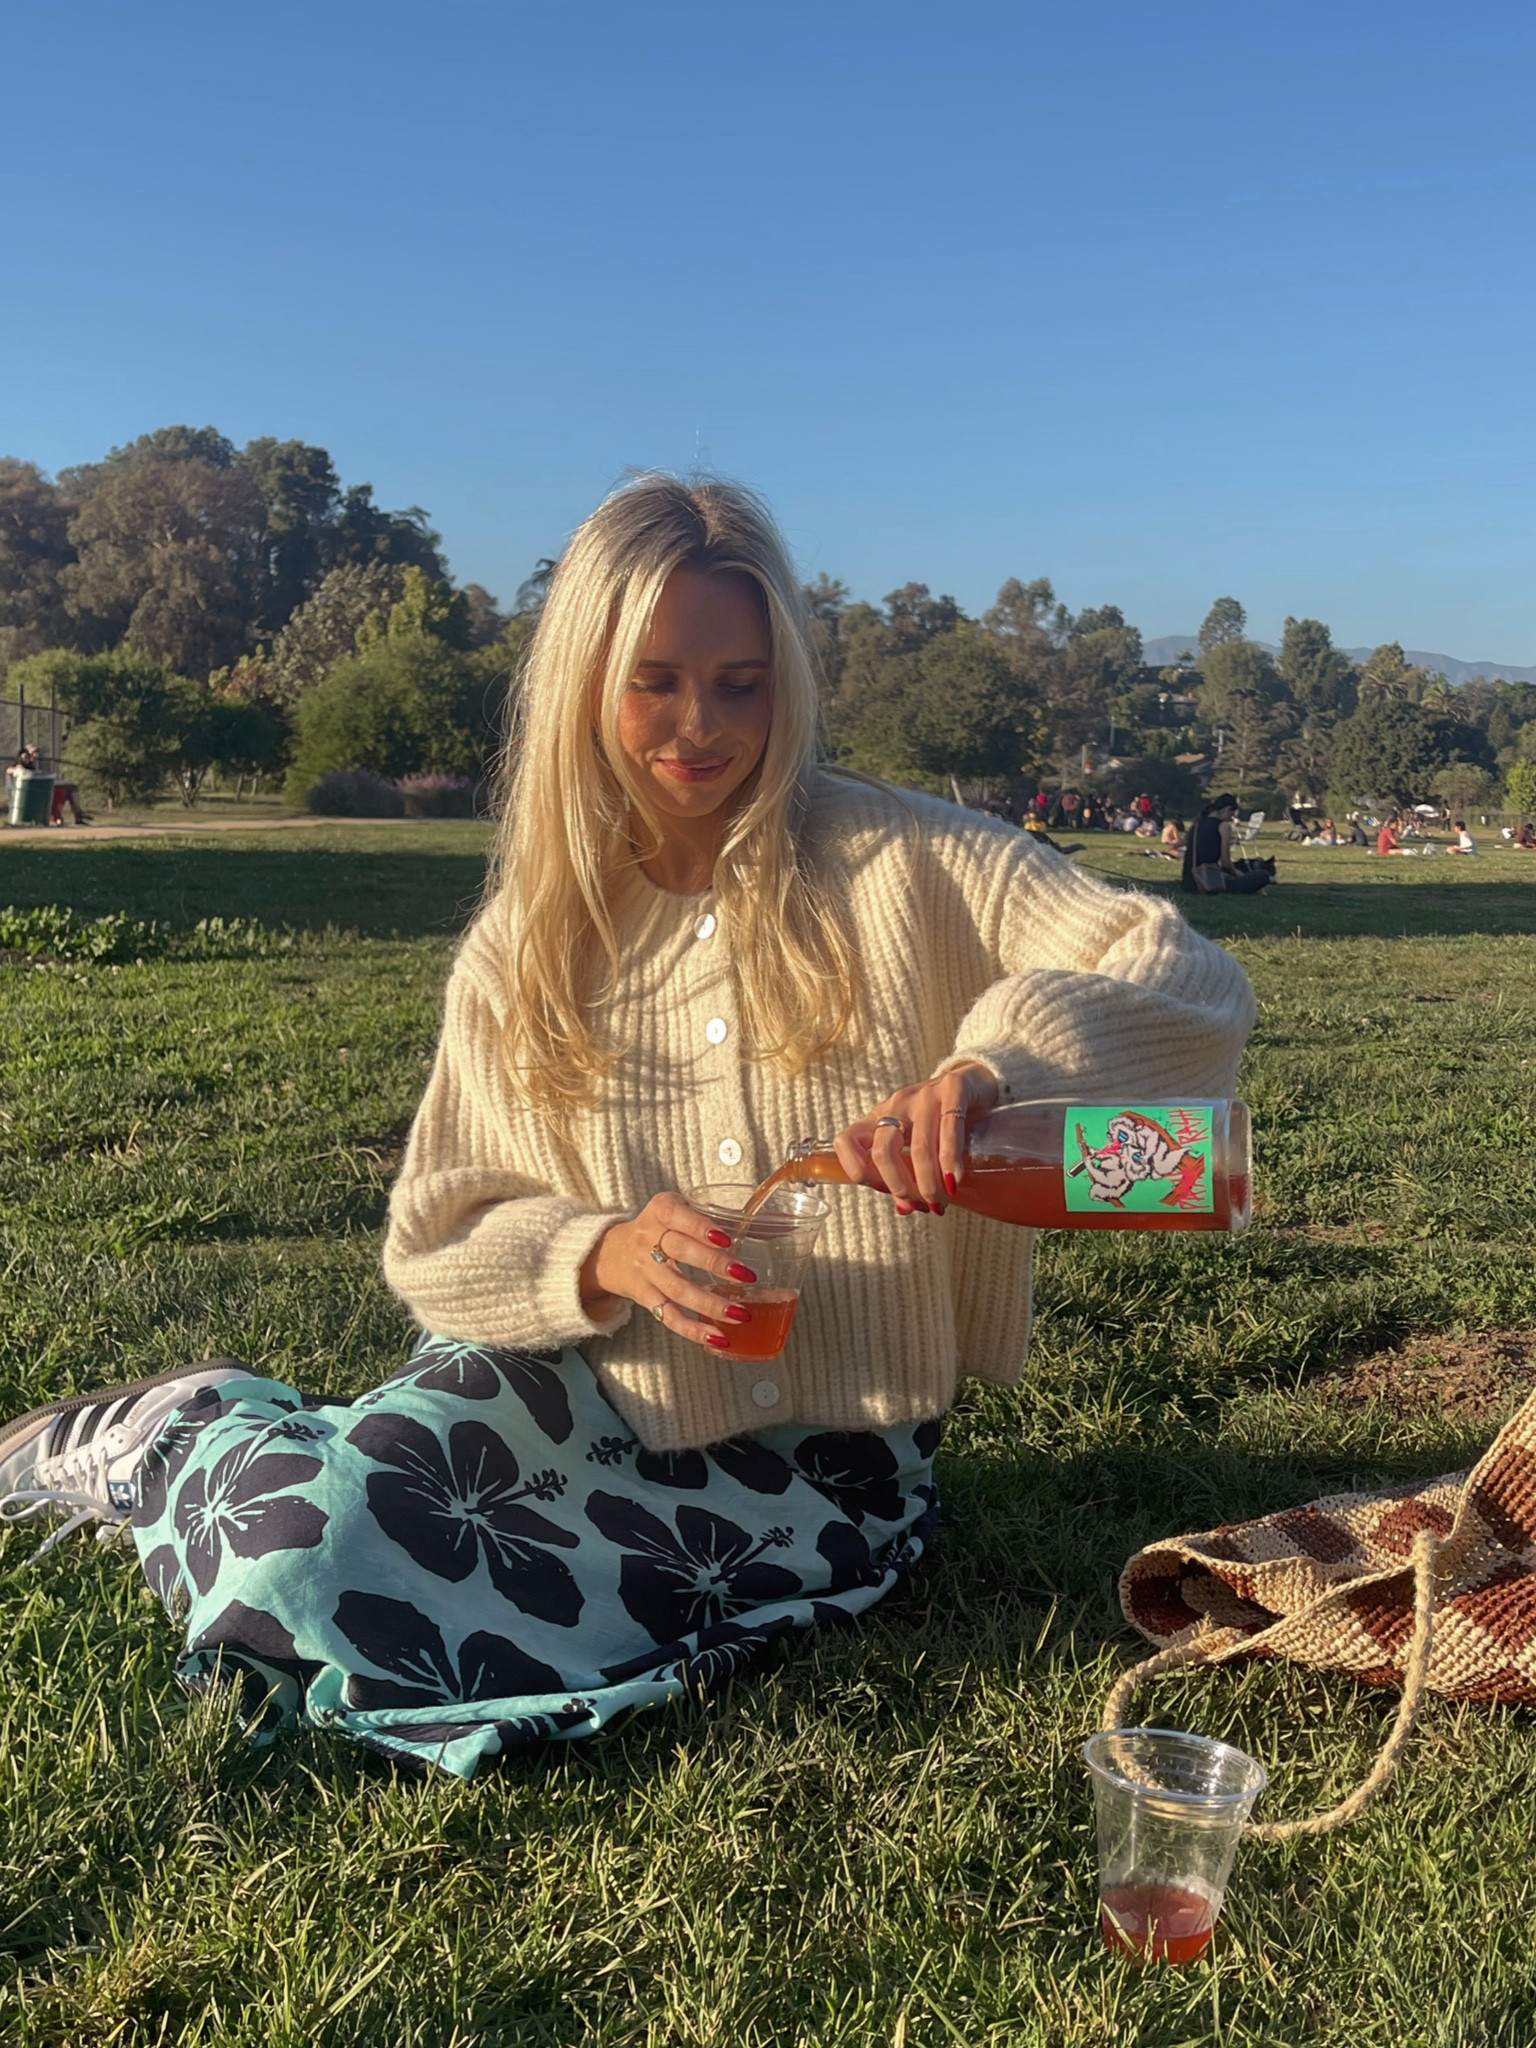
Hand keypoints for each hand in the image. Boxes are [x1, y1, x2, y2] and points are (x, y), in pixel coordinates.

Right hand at [579, 1191, 759, 1350]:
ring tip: (741, 1313)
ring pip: (677, 1289)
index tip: (727, 1238)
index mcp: (661, 1210)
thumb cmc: (660, 1228)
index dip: (701, 1227)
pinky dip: (693, 1330)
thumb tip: (779, 1223)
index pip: (678, 1216)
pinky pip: (669, 1316)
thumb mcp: (679, 1210)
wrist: (612, 1253)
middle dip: (714, 1264)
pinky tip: (717, 1336)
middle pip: (679, 1252)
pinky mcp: (645, 1298)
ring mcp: (645, 1271)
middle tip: (746, 1275)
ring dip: (710, 1304)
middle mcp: (648, 1239)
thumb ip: (718, 1215)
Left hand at [834, 1061, 1000, 1214]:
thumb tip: (905, 1209)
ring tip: (940, 1201)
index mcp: (878, 1117)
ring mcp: (924, 1095)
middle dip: (900, 1187)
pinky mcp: (954, 1089)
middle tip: (920, 1203)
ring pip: (919, 1147)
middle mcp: (896, 1104)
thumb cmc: (941, 1117)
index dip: (858, 1172)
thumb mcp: (918, 1142)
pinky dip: (950, 1161)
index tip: (885, 1191)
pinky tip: (953, 1180)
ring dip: (929, 1183)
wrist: (975, 1079)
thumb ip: (907, 1174)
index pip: (846, 1142)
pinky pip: (950, 1128)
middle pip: (882, 1151)